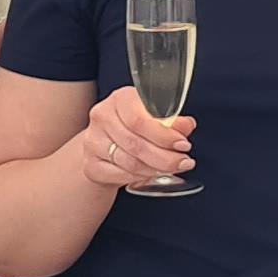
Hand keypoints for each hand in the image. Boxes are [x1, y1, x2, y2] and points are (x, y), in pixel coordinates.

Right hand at [75, 83, 194, 190]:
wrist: (105, 143)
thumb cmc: (133, 126)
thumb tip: (186, 125)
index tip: (183, 144)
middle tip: (183, 162)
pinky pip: (121, 175)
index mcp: (120, 99)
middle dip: (165, 157)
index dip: (164, 136)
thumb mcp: (154, 116)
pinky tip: (151, 173)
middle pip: (136, 144)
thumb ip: (173, 120)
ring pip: (130, 162)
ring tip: (172, 168)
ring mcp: (93, 142)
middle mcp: (102, 117)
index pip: (140, 120)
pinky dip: (141, 177)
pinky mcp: (91, 164)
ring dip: (156, 169)